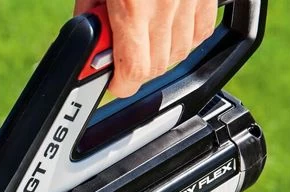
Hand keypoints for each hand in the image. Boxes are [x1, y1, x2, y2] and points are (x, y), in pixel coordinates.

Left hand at [74, 0, 217, 96]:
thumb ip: (90, 12)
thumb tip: (88, 40)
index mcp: (133, 6)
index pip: (133, 72)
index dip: (119, 84)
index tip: (110, 81)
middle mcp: (166, 5)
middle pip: (155, 68)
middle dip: (134, 70)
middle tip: (119, 54)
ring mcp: (191, 0)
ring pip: (180, 54)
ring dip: (159, 55)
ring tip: (142, 34)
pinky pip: (201, 33)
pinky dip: (185, 38)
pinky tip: (166, 27)